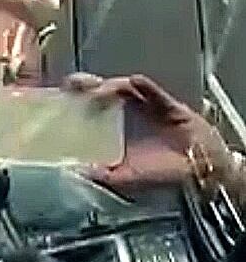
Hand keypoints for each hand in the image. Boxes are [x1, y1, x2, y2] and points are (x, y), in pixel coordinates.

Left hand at [65, 73, 233, 192]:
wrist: (199, 171)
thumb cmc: (163, 173)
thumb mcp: (127, 178)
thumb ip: (103, 176)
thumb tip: (77, 173)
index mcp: (110, 127)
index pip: (85, 106)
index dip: (73, 98)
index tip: (62, 94)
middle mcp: (123, 112)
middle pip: (100, 91)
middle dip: (87, 84)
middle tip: (78, 84)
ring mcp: (145, 105)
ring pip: (123, 87)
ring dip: (113, 86)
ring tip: (104, 90)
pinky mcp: (167, 105)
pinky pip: (155, 93)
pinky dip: (146, 87)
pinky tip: (137, 83)